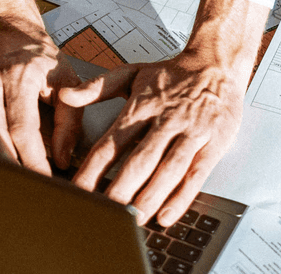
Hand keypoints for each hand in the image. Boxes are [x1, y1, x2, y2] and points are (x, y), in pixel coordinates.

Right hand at [0, 0, 83, 173]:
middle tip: (18, 186)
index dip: (31, 160)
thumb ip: (70, 121)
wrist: (9, 30)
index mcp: (22, 74)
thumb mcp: (67, 80)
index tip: (41, 180)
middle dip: (6, 164)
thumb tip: (63, 158)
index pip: (23, 128)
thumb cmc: (40, 58)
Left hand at [61, 0, 266, 226]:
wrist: (216, 62)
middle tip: (106, 213)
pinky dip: (182, 197)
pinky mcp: (213, 143)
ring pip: (168, 170)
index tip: (77, 191)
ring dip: (150, 196)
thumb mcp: (131, 73)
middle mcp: (166, 120)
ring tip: (133, 219)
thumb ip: (96, 88)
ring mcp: (191, 132)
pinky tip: (167, 214)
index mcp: (142, 106)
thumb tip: (64, 96)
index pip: (111, 143)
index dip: (92, 170)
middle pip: (140, 160)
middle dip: (121, 189)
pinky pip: (196, 174)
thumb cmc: (173, 73)